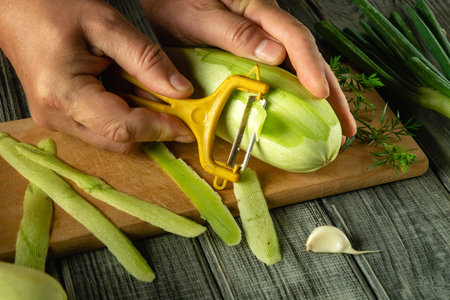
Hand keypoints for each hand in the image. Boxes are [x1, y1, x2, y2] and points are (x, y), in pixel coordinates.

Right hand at [0, 0, 194, 152]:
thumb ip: (147, 60)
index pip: (123, 128)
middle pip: (119, 141)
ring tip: (145, 89)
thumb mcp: (107, 26)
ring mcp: (56, 121)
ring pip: (111, 139)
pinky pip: (101, 129)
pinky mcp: (61, 118)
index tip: (187, 126)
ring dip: (138, 121)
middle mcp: (56, 116)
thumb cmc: (53, 9)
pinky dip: (123, 115)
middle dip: (152, 127)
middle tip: (174, 106)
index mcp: (64, 93)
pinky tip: (126, 90)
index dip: (160, 129)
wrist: (17, 9)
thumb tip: (182, 91)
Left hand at [140, 0, 356, 138]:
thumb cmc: (175, 4)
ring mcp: (264, 40)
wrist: (161, 3)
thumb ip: (236, 33)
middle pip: (309, 57)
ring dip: (321, 100)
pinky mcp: (256, 54)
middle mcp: (267, 26)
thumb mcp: (201, 17)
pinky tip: (305, 114)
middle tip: (345, 124)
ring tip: (336, 126)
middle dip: (330, 92)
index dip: (310, 66)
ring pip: (301, 70)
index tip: (320, 94)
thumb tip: (277, 53)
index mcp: (257, 10)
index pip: (295, 37)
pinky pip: (284, 76)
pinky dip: (298, 97)